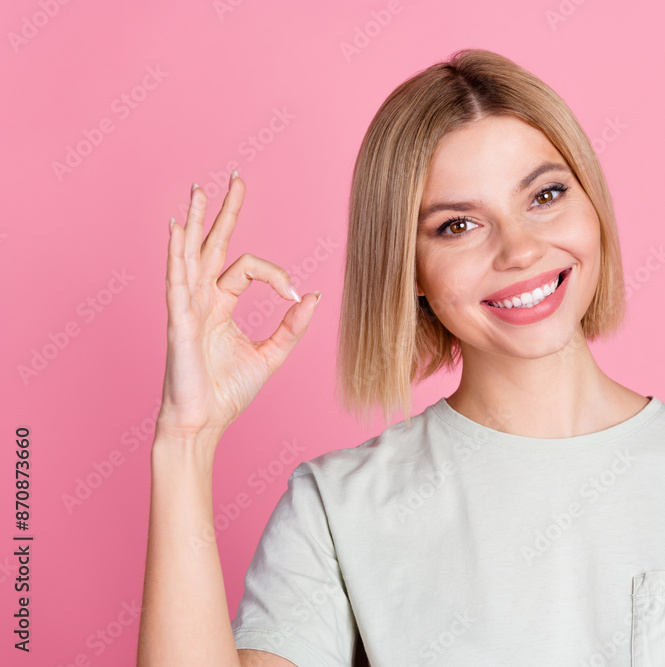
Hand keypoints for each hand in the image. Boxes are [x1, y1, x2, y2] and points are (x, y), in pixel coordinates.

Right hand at [155, 174, 320, 442]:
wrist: (203, 424)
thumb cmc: (227, 393)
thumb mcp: (271, 355)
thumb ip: (291, 325)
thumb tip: (313, 294)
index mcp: (221, 305)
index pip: (248, 268)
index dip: (276, 275)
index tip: (294, 294)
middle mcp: (202, 300)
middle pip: (213, 245)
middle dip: (224, 212)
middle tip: (235, 178)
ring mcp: (187, 307)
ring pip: (191, 254)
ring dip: (194, 220)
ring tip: (198, 189)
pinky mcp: (179, 321)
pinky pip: (177, 280)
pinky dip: (176, 253)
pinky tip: (175, 229)